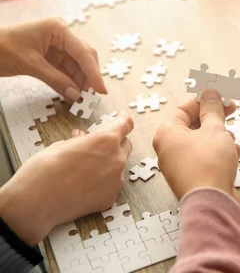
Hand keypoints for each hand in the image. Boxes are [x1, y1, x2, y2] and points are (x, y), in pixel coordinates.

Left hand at [0, 18, 106, 102]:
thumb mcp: (30, 65)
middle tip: (92, 96)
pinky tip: (71, 92)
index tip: (101, 90)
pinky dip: (68, 81)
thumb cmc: (0, 48)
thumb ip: (56, 80)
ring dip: (79, 81)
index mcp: (58, 29)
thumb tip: (76, 95)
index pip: (83, 53)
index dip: (94, 73)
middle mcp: (60, 35)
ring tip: (80, 98)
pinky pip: (65, 69)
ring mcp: (55, 45)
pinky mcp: (49, 55)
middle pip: (84, 57)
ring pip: (76, 65)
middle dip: (88, 76)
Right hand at [0, 112, 132, 245]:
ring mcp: (115, 180)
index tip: (122, 116)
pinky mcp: (111, 197)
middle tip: (98, 146)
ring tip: (85, 170)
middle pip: (125, 145)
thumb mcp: (61, 145)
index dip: (124, 118)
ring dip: (108, 164)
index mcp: (105, 140)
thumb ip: (79, 140)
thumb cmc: (44, 171)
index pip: (125, 124)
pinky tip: (84, 185)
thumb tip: (82, 137)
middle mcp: (116, 159)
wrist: (35, 203)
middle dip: (115, 143)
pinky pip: (111, 185)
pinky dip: (103, 182)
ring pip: (118, 166)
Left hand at [153, 91, 239, 200]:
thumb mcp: (214, 129)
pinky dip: (219, 153)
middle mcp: (168, 149)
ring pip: (201, 142)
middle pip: (193, 125)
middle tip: (231, 110)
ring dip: (219, 137)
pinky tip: (233, 154)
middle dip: (215, 119)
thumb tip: (211, 93)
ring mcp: (179, 166)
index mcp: (167, 133)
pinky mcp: (191, 178)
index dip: (205, 100)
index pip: (184, 108)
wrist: (213, 202)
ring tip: (231, 139)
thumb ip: (213, 109)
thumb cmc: (209, 164)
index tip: (221, 96)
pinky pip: (204, 158)